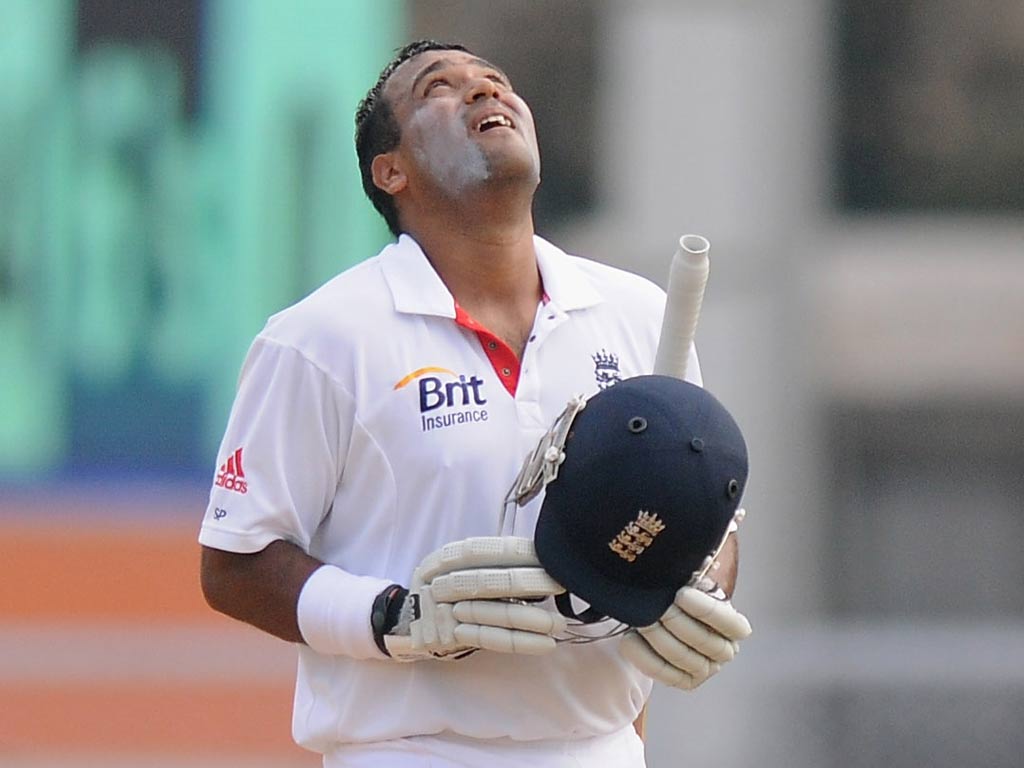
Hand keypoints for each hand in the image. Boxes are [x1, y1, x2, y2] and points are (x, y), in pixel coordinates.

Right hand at [377, 537, 566, 660]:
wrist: (406, 621)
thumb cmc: (445, 589)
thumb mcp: (457, 567)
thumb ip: (489, 562)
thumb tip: (539, 556)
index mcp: (450, 557)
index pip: (489, 551)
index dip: (521, 553)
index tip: (551, 555)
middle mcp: (445, 581)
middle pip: (492, 581)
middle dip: (530, 582)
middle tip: (562, 584)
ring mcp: (447, 611)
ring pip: (495, 613)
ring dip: (531, 619)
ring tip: (560, 623)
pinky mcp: (453, 637)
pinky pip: (491, 639)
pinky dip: (519, 641)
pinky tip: (544, 643)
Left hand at [620, 585, 750, 689]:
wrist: (663, 614)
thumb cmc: (680, 596)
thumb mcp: (692, 584)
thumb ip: (693, 579)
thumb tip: (685, 569)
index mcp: (734, 627)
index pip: (732, 624)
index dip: (707, 611)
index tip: (681, 594)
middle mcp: (724, 651)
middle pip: (704, 641)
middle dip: (676, 621)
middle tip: (656, 606)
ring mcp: (705, 670)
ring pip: (683, 658)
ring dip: (658, 638)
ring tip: (640, 619)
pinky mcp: (684, 681)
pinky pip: (664, 673)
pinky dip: (644, 657)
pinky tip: (629, 639)